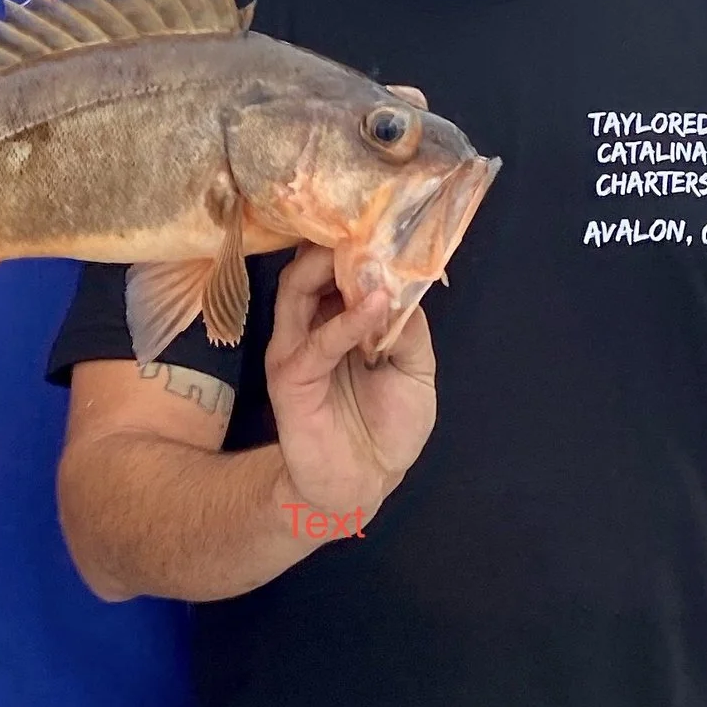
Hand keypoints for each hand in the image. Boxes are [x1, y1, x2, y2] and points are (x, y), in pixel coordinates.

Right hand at [265, 245, 436, 532]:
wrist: (363, 485)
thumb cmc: (387, 427)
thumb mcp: (414, 370)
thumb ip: (407, 328)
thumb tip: (405, 283)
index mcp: (338, 318)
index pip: (337, 266)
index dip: (360, 242)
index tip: (390, 221)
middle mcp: (310, 326)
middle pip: (308, 266)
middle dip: (339, 242)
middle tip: (372, 225)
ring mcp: (295, 349)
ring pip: (298, 289)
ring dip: (335, 268)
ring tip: (370, 256)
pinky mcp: (291, 379)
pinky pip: (317, 342)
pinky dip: (348, 319)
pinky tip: (377, 304)